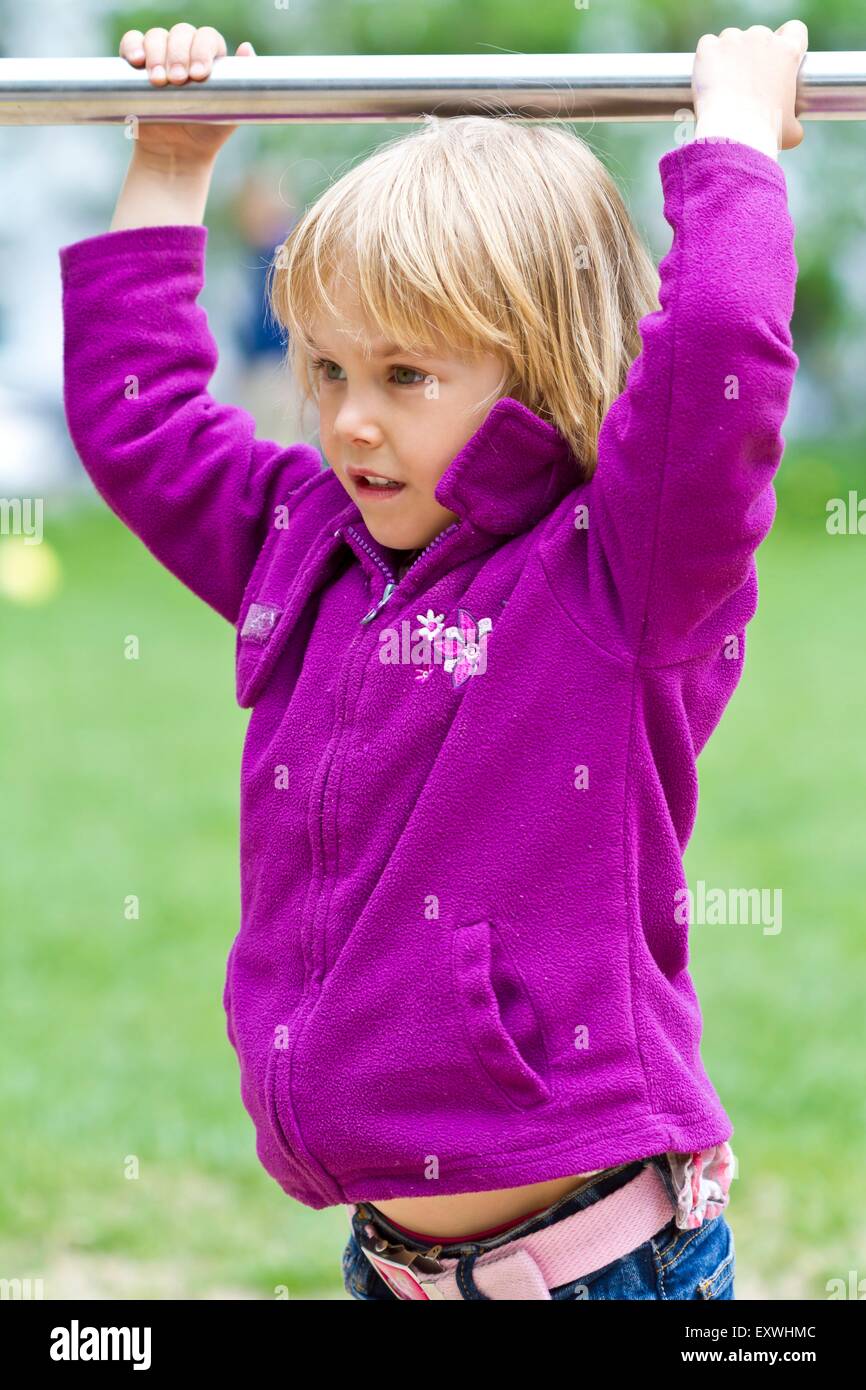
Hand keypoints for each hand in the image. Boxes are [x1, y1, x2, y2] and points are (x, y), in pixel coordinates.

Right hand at [119, 22, 254, 165]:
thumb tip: (246, 47)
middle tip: (177, 81)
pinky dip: (132, 46)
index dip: (202, 49)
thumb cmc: (207, 132)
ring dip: (156, 54)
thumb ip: (242, 84)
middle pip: (181, 33)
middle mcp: (185, 51)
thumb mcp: (230, 111)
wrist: (178, 153)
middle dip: (178, 54)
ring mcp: (160, 56)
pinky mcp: (137, 66)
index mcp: (209, 56)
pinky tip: (136, 60)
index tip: (198, 74)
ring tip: (159, 81)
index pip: (206, 38)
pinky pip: (131, 43)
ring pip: (156, 37)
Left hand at [692, 21, 808, 152]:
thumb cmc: (765, 134)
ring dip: (728, 55)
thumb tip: (792, 127)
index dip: (786, 42)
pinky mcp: (709, 48)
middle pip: (759, 36)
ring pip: (731, 39)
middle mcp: (762, 38)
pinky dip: (706, 58)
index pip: (794, 31)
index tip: (777, 59)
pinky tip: (706, 77)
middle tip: (744, 83)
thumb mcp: (792, 132)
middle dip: (752, 55)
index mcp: (788, 52)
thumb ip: (794, 120)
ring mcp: (734, 40)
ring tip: (723, 84)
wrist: (732, 136)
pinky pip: (707, 45)